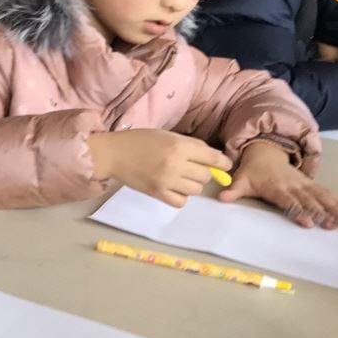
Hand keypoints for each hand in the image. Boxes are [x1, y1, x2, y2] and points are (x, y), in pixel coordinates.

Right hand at [88, 129, 230, 208]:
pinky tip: (173, 189)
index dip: (223, 163)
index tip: (224, 165)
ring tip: (180, 178)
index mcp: (179, 146)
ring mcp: (166, 181)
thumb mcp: (167, 135)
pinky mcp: (157, 193)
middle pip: (205, 176)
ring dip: (192, 185)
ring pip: (196, 190)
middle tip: (191, 169)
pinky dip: (180, 197)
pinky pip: (181, 202)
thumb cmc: (140, 141)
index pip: (213, 158)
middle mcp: (176, 164)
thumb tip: (214, 159)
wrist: (113, 154)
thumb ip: (190, 146)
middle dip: (203, 173)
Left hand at [217, 140, 337, 226]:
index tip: (308, 222)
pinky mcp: (309, 183)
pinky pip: (324, 192)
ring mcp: (303, 183)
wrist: (264, 152)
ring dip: (333, 207)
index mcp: (276, 187)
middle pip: (308, 199)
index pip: (288, 201)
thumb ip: (233, 190)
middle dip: (320, 211)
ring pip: (320, 195)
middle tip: (331, 225)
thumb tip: (221, 197)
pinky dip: (336, 201)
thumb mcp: (241, 180)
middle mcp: (292, 185)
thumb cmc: (252, 172)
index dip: (298, 210)